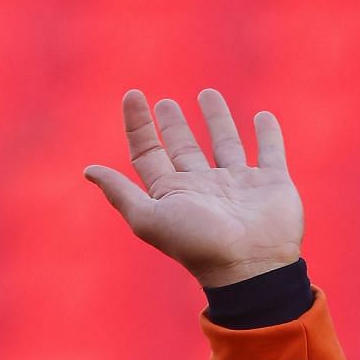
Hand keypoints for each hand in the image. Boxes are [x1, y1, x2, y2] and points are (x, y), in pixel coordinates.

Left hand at [83, 88, 303, 288]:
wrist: (249, 265)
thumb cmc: (196, 242)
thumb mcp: (149, 217)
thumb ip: (120, 193)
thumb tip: (88, 170)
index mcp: (172, 192)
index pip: (148, 153)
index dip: (137, 125)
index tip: (132, 95)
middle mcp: (202, 186)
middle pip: (183, 148)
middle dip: (173, 125)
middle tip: (165, 102)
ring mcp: (238, 184)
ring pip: (225, 143)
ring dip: (218, 120)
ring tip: (208, 94)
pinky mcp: (272, 183)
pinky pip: (270, 152)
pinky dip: (268, 134)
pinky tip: (262, 117)